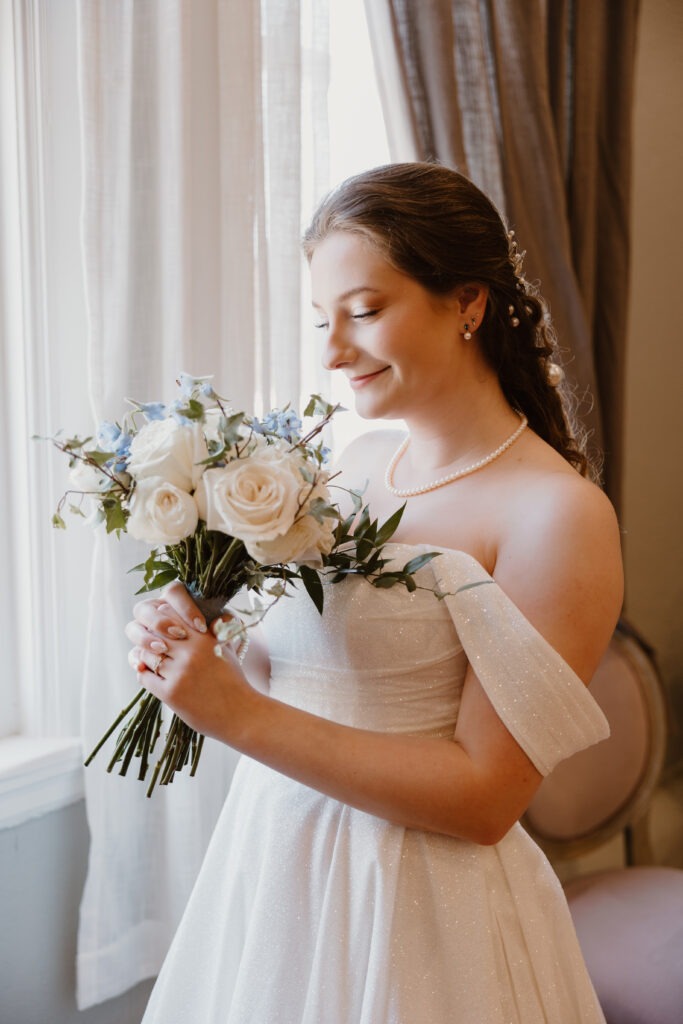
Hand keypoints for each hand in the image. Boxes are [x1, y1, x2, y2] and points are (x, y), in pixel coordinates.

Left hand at [124, 583, 255, 741]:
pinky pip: (145, 676)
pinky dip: (144, 674)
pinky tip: (152, 676)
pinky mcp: (171, 693)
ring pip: (146, 655)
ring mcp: (180, 673)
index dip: (161, 620)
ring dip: (146, 658)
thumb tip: (209, 617)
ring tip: (152, 662)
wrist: (240, 714)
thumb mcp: (226, 648)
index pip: (169, 614)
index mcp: (204, 638)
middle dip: (150, 638)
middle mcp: (191, 652)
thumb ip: (215, 630)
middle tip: (151, 644)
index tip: (162, 629)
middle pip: (155, 633)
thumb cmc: (233, 680)